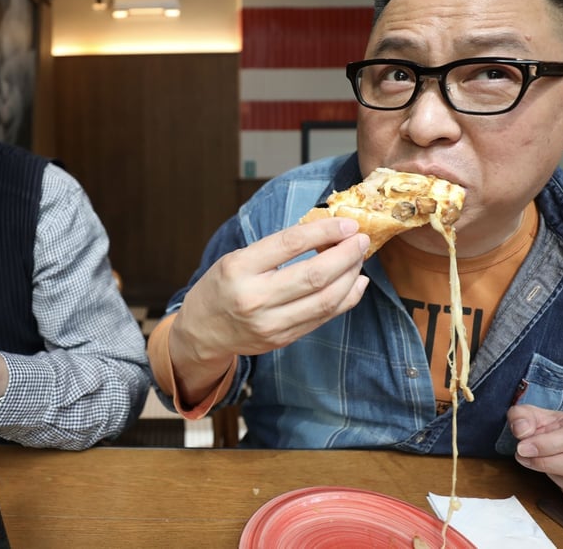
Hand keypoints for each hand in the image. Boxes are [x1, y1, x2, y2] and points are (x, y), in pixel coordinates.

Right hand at [169, 217, 369, 402]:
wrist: (202, 331)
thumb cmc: (222, 287)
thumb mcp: (237, 258)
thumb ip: (276, 249)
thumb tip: (325, 232)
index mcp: (239, 268)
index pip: (291, 244)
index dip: (324, 231)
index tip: (347, 223)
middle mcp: (255, 298)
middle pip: (315, 275)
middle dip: (346, 254)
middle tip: (361, 240)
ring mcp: (270, 323)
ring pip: (326, 299)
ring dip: (351, 276)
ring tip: (359, 259)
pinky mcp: (283, 339)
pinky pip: (324, 317)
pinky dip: (346, 298)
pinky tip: (355, 283)